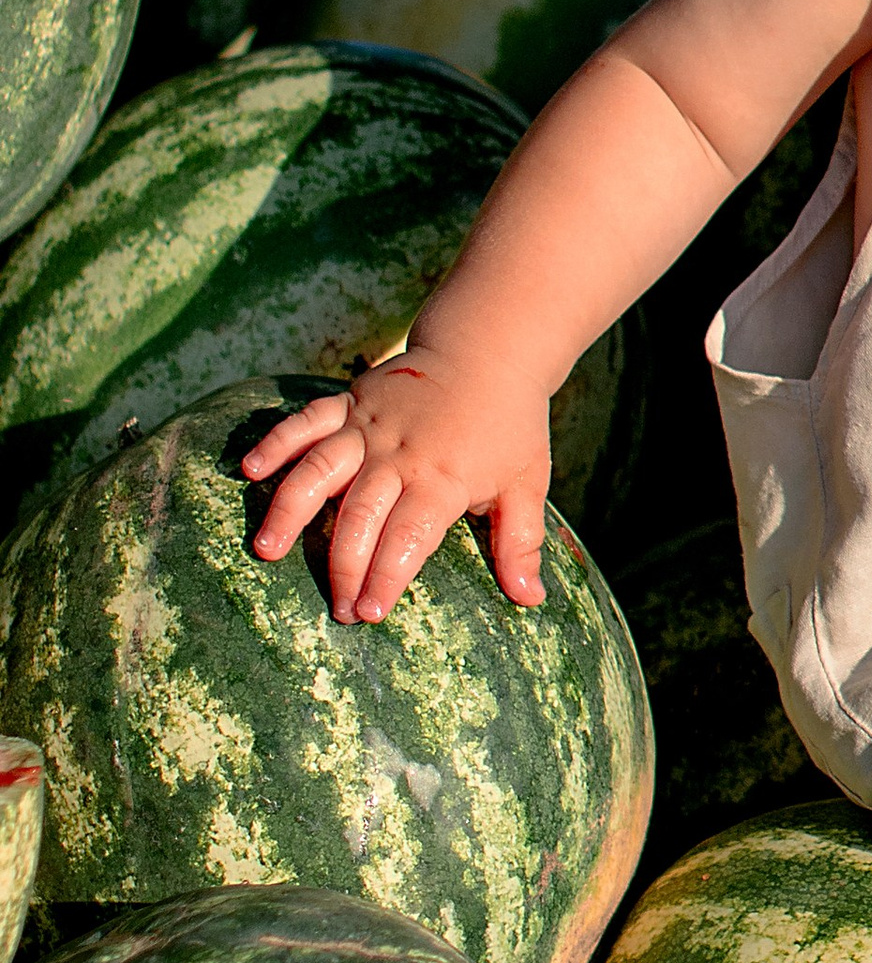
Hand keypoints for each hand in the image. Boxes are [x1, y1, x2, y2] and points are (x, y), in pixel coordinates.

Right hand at [237, 350, 553, 624]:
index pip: (408, 536)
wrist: (491, 348)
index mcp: (443, 477)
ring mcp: (369, 425)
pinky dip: (278, 442)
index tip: (368, 614)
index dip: (386, 577)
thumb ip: (521, 542)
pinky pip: (307, 421)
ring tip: (266, 549)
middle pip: (360, 515)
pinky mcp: (350, 402)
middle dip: (343, 566)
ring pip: (320, 469)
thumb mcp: (527, 482)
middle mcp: (399, 452)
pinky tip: (249, 469)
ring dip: (290, 509)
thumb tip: (530, 600)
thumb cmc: (510, 424)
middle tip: (336, 608)